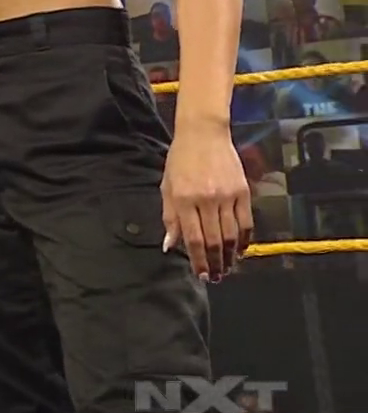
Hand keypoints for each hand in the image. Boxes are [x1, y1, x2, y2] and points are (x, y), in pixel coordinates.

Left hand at [161, 121, 251, 280]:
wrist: (203, 134)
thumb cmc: (180, 162)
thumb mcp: (167, 187)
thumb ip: (170, 218)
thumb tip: (171, 246)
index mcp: (184, 200)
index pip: (193, 238)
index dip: (198, 260)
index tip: (201, 275)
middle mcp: (207, 200)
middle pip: (214, 241)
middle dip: (215, 263)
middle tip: (216, 278)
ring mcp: (227, 196)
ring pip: (232, 235)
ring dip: (230, 256)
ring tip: (228, 268)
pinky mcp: (243, 192)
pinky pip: (246, 222)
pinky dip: (244, 240)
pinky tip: (240, 250)